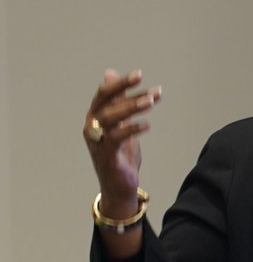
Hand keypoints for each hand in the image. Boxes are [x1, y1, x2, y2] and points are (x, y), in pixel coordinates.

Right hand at [84, 69, 161, 214]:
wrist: (119, 187)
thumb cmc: (120, 156)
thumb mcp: (121, 125)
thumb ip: (118, 101)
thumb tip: (111, 74)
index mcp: (95, 117)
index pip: (104, 94)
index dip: (120, 83)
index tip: (139, 74)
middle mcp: (92, 127)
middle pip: (106, 103)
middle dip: (127, 92)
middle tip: (151, 89)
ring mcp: (97, 141)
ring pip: (111, 118)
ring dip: (132, 107)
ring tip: (152, 101)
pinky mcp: (105, 155)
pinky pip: (117, 138)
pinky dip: (132, 129)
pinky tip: (147, 125)